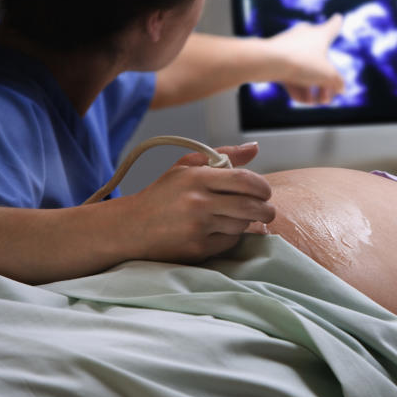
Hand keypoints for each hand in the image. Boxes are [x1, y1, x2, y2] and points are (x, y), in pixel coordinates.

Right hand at [121, 142, 275, 261]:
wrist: (130, 227)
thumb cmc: (163, 195)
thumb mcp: (187, 167)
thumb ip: (223, 155)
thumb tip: (254, 148)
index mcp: (196, 178)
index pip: (245, 180)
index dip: (262, 187)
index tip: (265, 192)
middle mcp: (197, 202)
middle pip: (251, 207)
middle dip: (266, 210)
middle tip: (266, 210)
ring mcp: (197, 227)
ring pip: (241, 225)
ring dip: (245, 222)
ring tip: (234, 217)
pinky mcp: (196, 248)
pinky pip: (229, 242)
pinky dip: (230, 236)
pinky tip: (218, 230)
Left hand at [268, 14, 344, 104]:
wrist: (268, 62)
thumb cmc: (301, 62)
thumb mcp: (327, 76)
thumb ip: (337, 82)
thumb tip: (340, 87)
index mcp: (320, 34)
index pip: (333, 26)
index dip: (337, 23)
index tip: (338, 17)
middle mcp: (304, 36)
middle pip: (319, 59)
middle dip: (324, 80)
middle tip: (326, 98)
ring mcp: (289, 46)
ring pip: (304, 68)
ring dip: (310, 87)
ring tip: (312, 102)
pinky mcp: (276, 56)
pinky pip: (290, 72)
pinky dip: (296, 85)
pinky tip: (300, 100)